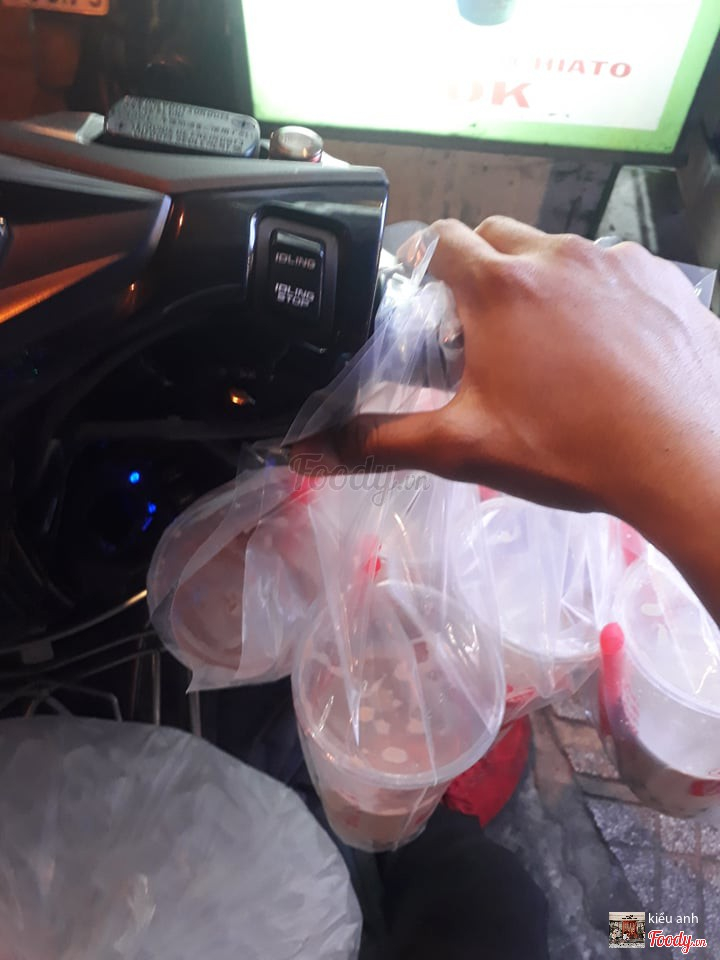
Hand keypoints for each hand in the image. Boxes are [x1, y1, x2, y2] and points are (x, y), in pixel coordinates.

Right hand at [292, 217, 719, 618]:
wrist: (684, 460)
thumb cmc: (570, 450)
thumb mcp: (461, 448)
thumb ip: (379, 442)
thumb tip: (313, 451)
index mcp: (499, 287)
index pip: (442, 238)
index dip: (426, 262)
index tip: (427, 297)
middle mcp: (558, 256)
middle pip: (500, 235)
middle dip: (482, 268)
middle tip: (483, 329)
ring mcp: (617, 263)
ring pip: (561, 251)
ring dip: (543, 282)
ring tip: (550, 345)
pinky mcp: (664, 280)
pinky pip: (617, 270)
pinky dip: (600, 295)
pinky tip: (608, 348)